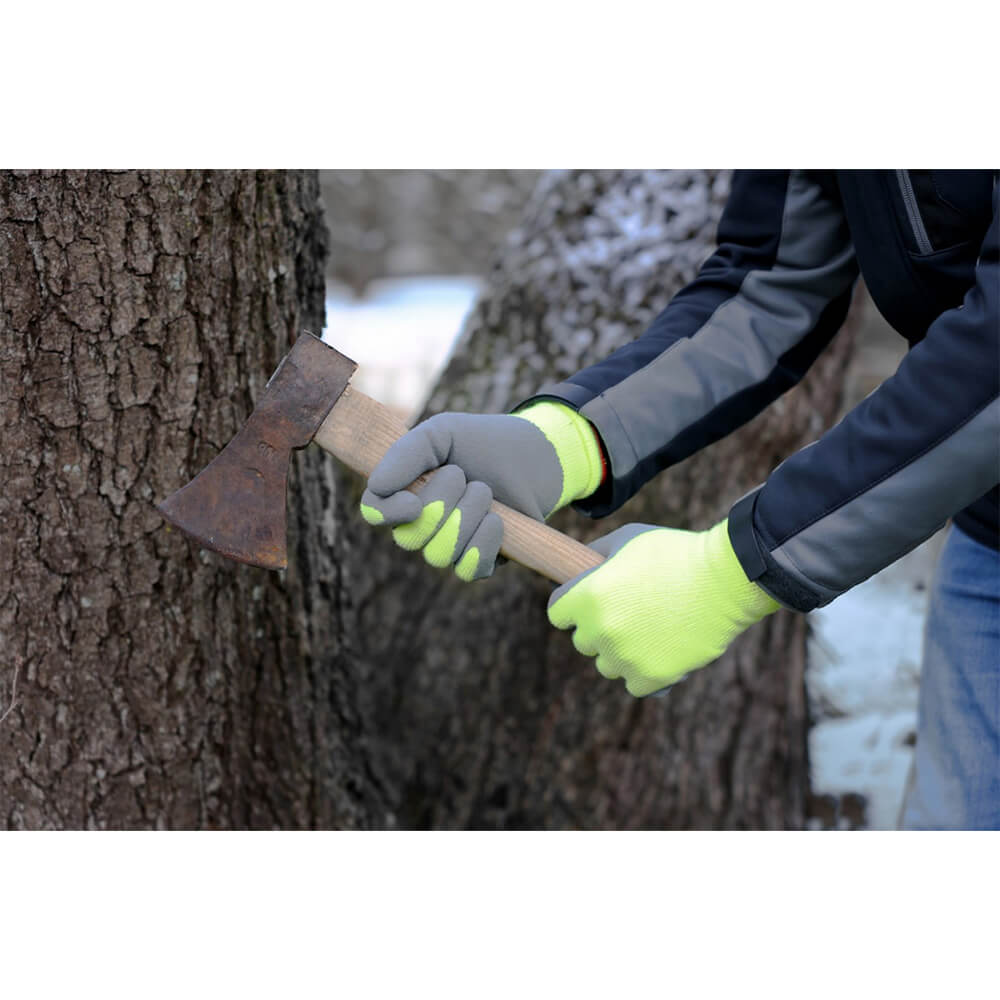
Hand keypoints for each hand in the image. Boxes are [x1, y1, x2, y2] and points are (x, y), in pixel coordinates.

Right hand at [360, 403, 603, 580]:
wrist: (533, 455)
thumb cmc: (481, 442)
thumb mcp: (442, 433)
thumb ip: (406, 452)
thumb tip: (378, 486)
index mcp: (404, 491)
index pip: (374, 512)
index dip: (387, 514)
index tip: (412, 503)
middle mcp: (421, 524)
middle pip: (409, 538)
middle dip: (441, 504)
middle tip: (464, 475)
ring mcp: (449, 546)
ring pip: (439, 555)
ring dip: (466, 517)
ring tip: (485, 492)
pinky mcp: (480, 561)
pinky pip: (468, 571)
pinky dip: (483, 543)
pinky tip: (497, 520)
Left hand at [547, 520, 780, 695]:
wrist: (726, 579)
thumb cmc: (676, 553)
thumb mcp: (629, 538)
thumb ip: (597, 553)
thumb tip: (580, 563)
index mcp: (587, 596)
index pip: (558, 614)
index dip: (573, 606)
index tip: (590, 603)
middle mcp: (600, 630)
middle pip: (582, 641)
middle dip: (600, 628)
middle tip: (630, 614)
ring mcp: (625, 657)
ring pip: (607, 665)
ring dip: (621, 653)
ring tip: (649, 631)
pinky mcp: (652, 677)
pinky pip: (633, 684)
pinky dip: (645, 673)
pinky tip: (661, 651)